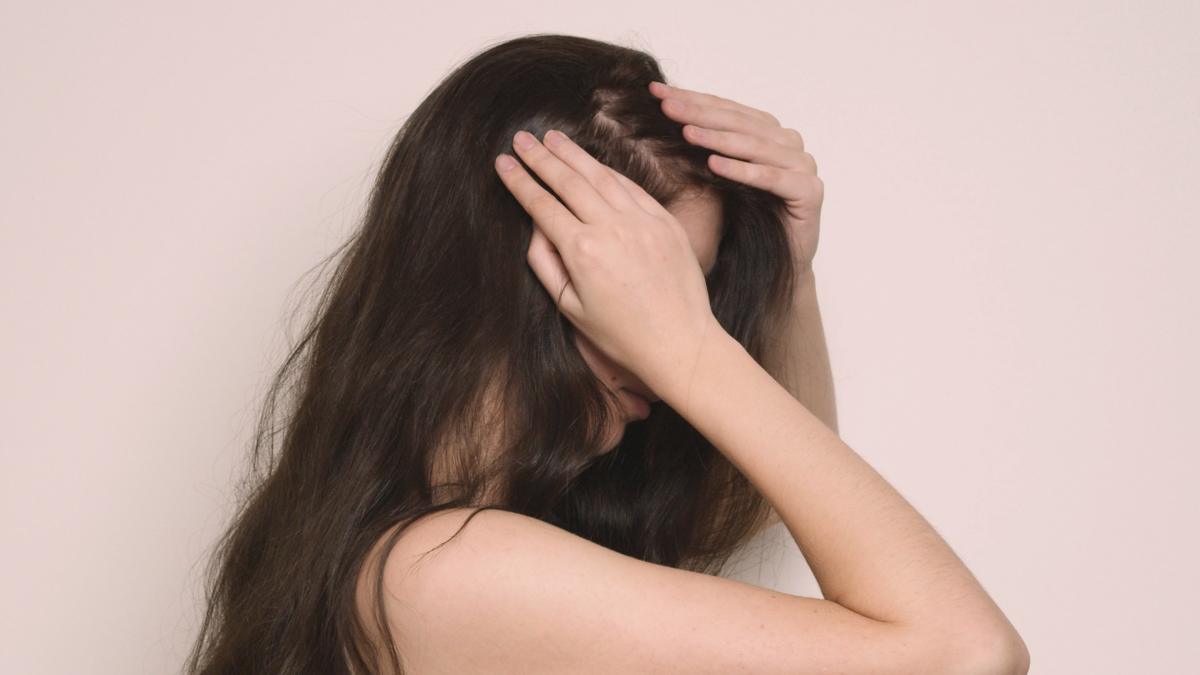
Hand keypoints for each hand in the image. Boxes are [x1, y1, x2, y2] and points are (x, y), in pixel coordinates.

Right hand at [493, 129, 723, 401]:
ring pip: (601, 176)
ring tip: (553, 138)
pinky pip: (632, 187)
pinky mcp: (665, 222)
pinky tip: (593, 162)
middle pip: (568, 181)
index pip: (542, 205)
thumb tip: (536, 225)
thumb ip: (545, 262)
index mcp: (582, 251)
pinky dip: (609, 171)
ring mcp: (642, 221)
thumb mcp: (570, 306)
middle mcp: (612, 228)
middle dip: (540, 157)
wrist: (680, 342)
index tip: (502, 162)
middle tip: (522, 138)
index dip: (519, 181)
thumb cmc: (620, 334)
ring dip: (573, 154)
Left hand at [649, 81, 823, 278]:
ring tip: (686, 133)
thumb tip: (657, 114)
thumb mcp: (715, 178)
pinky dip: (743, 170)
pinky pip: (772, 177)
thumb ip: (702, 146)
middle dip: (700, 112)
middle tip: (667, 106)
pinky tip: (714, 165)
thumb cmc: (740, 223)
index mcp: (767, 133)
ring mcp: (803, 166)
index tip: (656, 92)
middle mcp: (788, 143)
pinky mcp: (810, 192)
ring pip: (755, 146)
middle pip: (739, 122)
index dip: (691, 98)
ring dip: (718, 138)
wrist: (774, 268)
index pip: (725, 109)